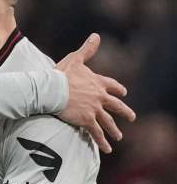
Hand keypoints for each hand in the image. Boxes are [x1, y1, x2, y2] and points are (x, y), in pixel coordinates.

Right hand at [55, 34, 134, 152]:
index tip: (123, 93)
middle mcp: (100, 96)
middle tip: (131, 117)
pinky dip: (102, 141)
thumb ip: (87, 49)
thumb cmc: (61, 74)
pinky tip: (107, 149)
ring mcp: (95, 109)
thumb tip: (96, 35)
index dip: (118, 89)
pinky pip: (96, 133)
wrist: (52, 89)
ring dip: (114, 130)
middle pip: (116, 106)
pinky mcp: (87, 120)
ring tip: (118, 137)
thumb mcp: (76, 59)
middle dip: (124, 112)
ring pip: (108, 122)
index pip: (112, 86)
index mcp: (98, 82)